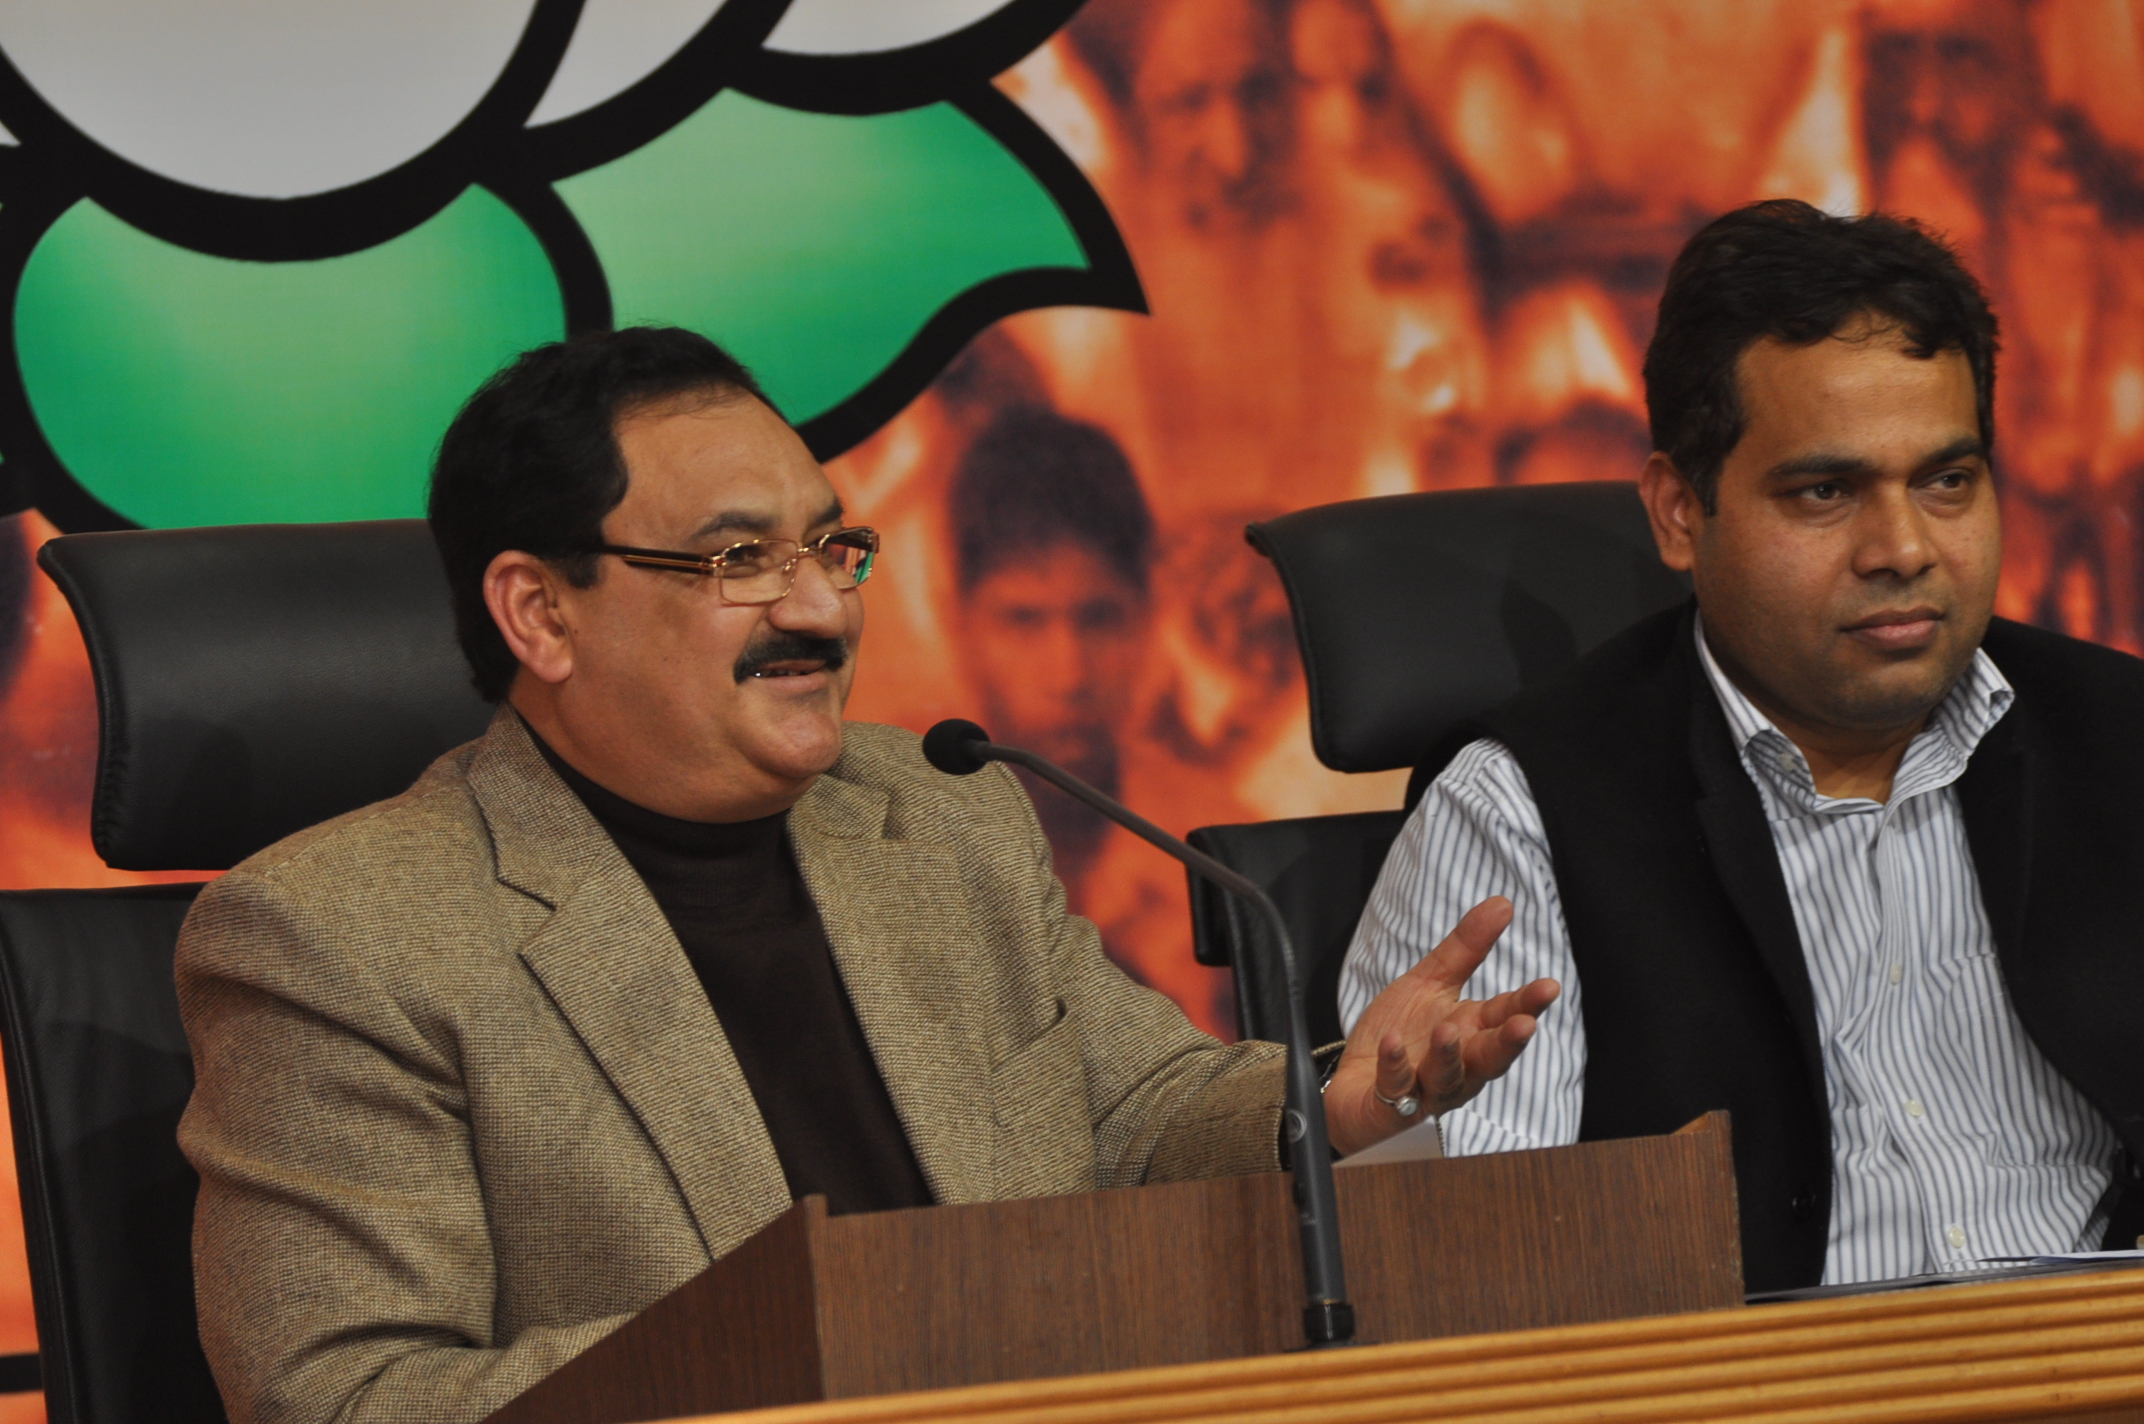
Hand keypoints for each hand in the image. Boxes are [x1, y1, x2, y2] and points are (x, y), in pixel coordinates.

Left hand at [1323, 897, 1558, 1156]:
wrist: (1354, 1081)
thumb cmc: (1400, 1032)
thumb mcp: (1429, 982)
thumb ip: (1465, 948)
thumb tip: (1502, 904)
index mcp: (1471, 1032)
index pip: (1505, 1017)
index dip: (1527, 1004)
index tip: (1548, 987)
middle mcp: (1459, 1066)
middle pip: (1489, 1057)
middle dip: (1508, 1042)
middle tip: (1524, 1024)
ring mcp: (1427, 1090)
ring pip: (1446, 1078)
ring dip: (1447, 1056)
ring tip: (1446, 1030)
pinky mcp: (1392, 1106)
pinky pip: (1397, 1088)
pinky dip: (1395, 1067)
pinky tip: (1392, 1044)